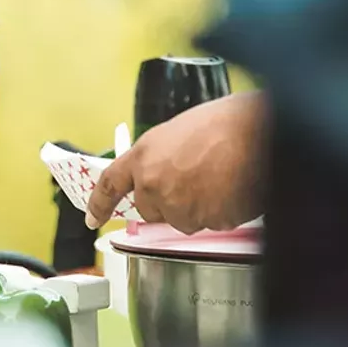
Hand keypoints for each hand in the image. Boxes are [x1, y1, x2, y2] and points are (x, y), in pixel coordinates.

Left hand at [85, 91, 265, 233]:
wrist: (255, 133)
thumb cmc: (222, 123)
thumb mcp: (176, 133)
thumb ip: (159, 158)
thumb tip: (161, 174)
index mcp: (143, 156)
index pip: (110, 184)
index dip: (98, 204)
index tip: (92, 219)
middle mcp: (154, 185)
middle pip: (150, 209)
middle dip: (166, 201)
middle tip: (192, 179)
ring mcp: (179, 207)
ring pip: (182, 219)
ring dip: (196, 207)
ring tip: (218, 177)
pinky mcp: (205, 222)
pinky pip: (210, 223)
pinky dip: (220, 211)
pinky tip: (231, 187)